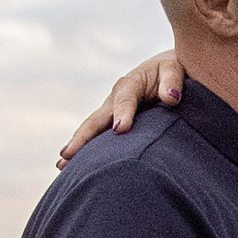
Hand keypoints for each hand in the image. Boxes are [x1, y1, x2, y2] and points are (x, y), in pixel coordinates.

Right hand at [58, 49, 181, 166]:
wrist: (165, 73)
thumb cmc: (172, 70)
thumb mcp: (175, 69)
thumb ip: (172, 81)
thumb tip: (171, 98)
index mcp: (130, 84)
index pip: (125, 99)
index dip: (123, 113)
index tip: (120, 129)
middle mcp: (115, 100)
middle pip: (96, 119)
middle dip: (83, 137)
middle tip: (69, 154)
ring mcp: (110, 113)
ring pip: (91, 131)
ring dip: (77, 147)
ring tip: (62, 165)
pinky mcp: (112, 124)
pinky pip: (97, 139)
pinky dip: (84, 152)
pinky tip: (71, 168)